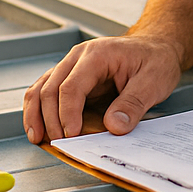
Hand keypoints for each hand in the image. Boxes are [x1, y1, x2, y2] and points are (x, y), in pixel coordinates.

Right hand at [22, 34, 182, 143]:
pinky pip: (46, 91)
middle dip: (51, 119)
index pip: (72, 86)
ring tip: (38, 138)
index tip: (72, 135)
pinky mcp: (71, 77)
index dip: (68, 113)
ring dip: (36, 115)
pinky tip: (39, 128)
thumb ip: (133, 104)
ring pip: (42, 89)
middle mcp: (78, 57)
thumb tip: (114, 126)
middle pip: (51, 88)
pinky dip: (39, 110)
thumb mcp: (154, 81)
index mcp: (97, 54)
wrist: (156, 47)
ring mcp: (72, 66)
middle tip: (59, 144)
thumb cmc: (155, 59)